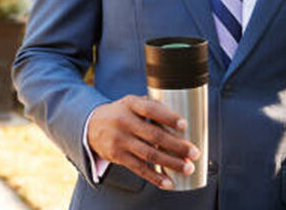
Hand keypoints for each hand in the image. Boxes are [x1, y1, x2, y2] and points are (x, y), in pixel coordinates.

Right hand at [86, 94, 200, 189]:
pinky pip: (139, 168)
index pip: (150, 109)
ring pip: (149, 154)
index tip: (184, 125)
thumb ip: (152, 106)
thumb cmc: (120, 113)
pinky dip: (155, 177)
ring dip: (171, 163)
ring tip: (186, 167)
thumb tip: (180, 119)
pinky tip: (168, 181)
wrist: (92, 125)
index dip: (168, 117)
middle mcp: (124, 121)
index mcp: (130, 104)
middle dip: (177, 145)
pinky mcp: (117, 156)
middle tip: (193, 152)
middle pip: (154, 135)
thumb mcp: (132, 103)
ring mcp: (120, 140)